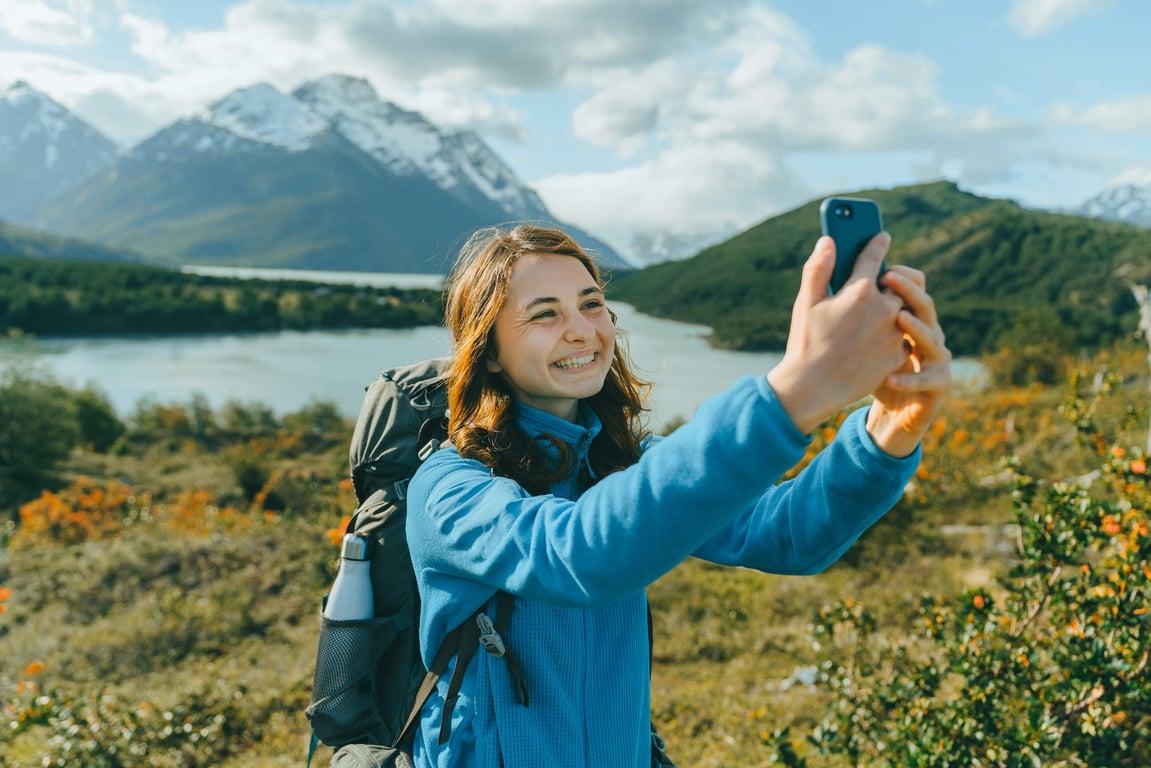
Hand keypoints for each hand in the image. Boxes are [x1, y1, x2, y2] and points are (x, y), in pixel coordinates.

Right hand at [768, 234, 908, 433]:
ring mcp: (894, 333)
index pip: (874, 257)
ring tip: (886, 307)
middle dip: (895, 277)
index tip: (882, 237)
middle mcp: (883, 309)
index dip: (878, 244)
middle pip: (901, 282)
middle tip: (887, 277)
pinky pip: (905, 336)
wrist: (814, 387)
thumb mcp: (806, 302)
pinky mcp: (898, 354)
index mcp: (860, 291)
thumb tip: (828, 241)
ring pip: (907, 309)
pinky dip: (896, 332)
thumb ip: (818, 268)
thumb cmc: (806, 342)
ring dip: (899, 305)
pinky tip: (882, 335)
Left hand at [866, 266, 951, 456]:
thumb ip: (849, 308)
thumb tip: (833, 277)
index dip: (901, 276)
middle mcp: (927, 334)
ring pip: (933, 340)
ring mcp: (935, 359)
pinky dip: (909, 379)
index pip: (913, 289)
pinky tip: (889, 378)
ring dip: (917, 329)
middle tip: (888, 278)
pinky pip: (927, 380)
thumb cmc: (867, 368)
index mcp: (909, 318)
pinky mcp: (937, 386)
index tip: (881, 264)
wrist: (887, 412)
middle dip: (909, 291)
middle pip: (925, 307)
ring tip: (899, 319)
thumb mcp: (855, 337)